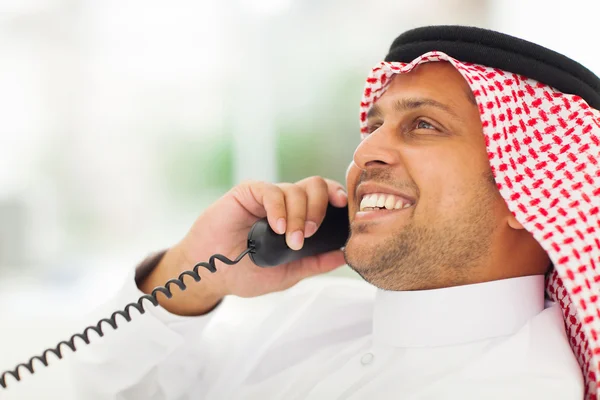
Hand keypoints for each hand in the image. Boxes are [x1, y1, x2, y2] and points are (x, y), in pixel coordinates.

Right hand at [139, 176, 347, 314]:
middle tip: (309, 235)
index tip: (346, 210)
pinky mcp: (246, 193)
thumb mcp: (287, 273)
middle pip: (315, 186)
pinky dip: (278, 208)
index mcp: (297, 217)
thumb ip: (315, 263)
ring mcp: (266, 197)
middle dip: (320, 209)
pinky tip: (276, 227)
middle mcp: (285, 203)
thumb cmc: (245, 272)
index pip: (325, 197)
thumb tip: (343, 255)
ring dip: (299, 215)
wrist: (211, 275)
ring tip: (291, 240)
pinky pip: (270, 190)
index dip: (337, 198)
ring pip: (296, 189)